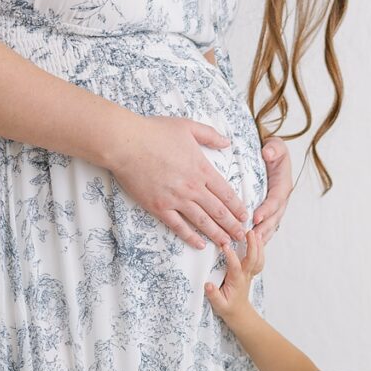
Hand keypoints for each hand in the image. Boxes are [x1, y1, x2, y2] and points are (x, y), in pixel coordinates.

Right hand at [110, 116, 247, 248]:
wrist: (126, 143)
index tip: (245, 216)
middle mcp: (192, 187)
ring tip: (227, 243)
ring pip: (202, 222)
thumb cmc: (154, 132)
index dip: (238, 207)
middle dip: (233, 225)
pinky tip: (200, 244)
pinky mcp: (159, 207)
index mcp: (201, 169)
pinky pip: (178, 226)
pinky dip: (190, 237)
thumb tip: (227, 142)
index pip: (226, 193)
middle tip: (242, 236)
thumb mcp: (188, 126)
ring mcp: (176, 199)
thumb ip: (210, 135)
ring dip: (217, 234)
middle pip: (218, 211)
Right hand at [204, 230, 264, 322]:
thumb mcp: (218, 305)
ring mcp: (250, 273)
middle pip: (253, 259)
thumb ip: (213, 295)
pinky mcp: (251, 271)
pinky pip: (259, 259)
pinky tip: (258, 239)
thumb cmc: (228, 307)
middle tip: (249, 232)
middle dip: (252, 245)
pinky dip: (260, 249)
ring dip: (259, 245)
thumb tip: (208, 285)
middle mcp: (246, 276)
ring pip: (259, 259)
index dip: (231, 256)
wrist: (239, 313)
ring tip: (256, 232)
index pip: (235, 267)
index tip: (224, 245)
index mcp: (237, 281)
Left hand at [252, 136, 292, 243]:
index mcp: (283, 185)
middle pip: (274, 218)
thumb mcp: (276, 144)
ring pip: (270, 226)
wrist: (271, 154)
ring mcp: (275, 208)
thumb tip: (267, 153)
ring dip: (260, 238)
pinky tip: (247, 247)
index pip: (276, 200)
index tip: (256, 218)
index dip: (267, 210)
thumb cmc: (272, 150)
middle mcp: (281, 199)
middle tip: (250, 238)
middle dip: (263, 230)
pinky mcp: (268, 213)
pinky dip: (258, 238)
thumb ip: (274, 148)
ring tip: (248, 247)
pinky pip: (264, 227)